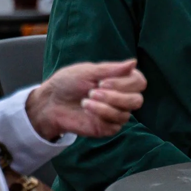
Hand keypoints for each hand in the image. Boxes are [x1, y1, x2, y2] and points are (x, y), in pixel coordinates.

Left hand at [26, 60, 145, 140]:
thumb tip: (134, 62)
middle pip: (137, 100)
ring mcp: (116, 113)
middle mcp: (122, 97)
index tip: (103, 81)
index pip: (139, 82)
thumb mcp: (88, 71)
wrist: (51, 102)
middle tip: (93, 92)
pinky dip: (100, 116)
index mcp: (121, 80)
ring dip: (105, 107)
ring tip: (85, 101)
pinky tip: (87, 111)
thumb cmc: (69, 83)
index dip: (125, 83)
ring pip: (125, 114)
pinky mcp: (107, 127)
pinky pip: (115, 126)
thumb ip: (112, 69)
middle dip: (116, 97)